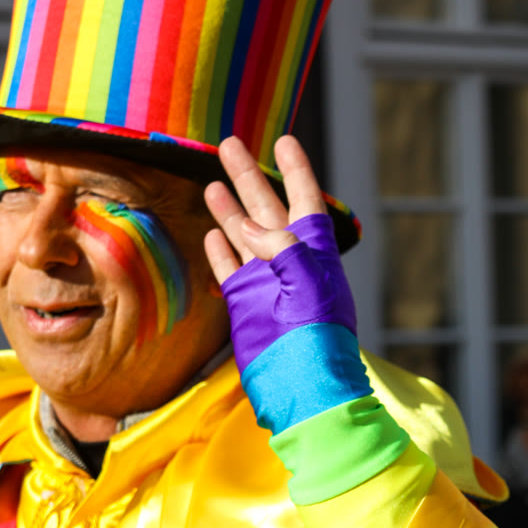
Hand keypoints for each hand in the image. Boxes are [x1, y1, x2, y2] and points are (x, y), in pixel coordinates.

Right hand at [204, 136, 360, 387]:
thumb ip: (283, 249)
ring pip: (244, 235)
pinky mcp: (245, 303)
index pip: (306, 201)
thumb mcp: (308, 285)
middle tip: (228, 145)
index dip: (296, 171)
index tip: (285, 140)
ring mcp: (266, 282)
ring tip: (211, 182)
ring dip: (229, 209)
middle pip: (267, 209)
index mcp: (315, 255)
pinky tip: (212, 230)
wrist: (303, 387)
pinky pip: (230, 268)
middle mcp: (291, 263)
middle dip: (249, 177)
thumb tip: (247, 227)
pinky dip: (220, 249)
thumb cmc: (317, 338)